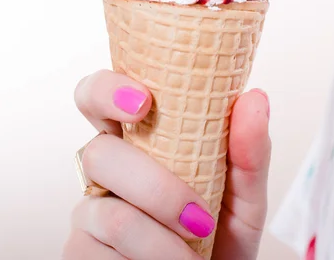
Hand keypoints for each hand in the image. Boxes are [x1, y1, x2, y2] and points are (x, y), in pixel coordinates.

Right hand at [62, 69, 270, 259]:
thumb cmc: (223, 234)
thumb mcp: (245, 195)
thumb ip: (248, 151)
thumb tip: (254, 97)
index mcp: (136, 141)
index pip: (96, 96)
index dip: (107, 90)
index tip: (143, 101)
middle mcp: (106, 171)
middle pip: (100, 154)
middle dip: (157, 189)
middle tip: (199, 218)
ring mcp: (88, 213)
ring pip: (110, 216)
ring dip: (164, 243)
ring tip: (195, 256)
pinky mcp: (80, 254)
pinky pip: (104, 257)